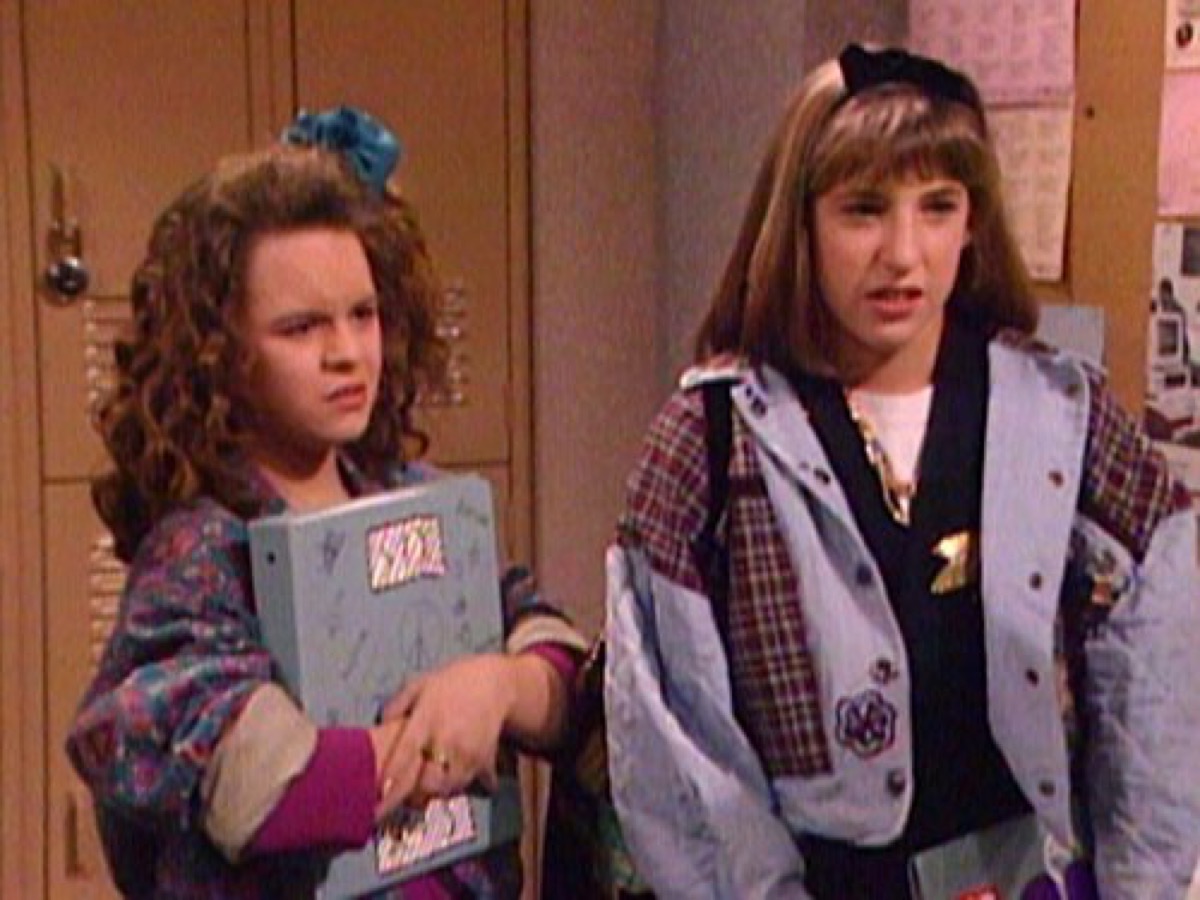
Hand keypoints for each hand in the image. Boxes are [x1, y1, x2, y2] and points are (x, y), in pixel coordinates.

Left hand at [372, 654, 519, 820]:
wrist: (494, 683)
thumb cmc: (451, 683)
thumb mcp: (419, 686)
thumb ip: (396, 706)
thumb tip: (378, 727)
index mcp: (426, 719)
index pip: (405, 753)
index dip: (392, 777)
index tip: (379, 794)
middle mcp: (447, 738)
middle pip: (428, 781)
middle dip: (414, 794)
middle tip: (403, 796)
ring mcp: (467, 751)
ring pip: (447, 788)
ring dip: (434, 792)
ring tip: (426, 786)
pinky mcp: (483, 759)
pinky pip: (467, 784)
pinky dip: (455, 787)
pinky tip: (449, 777)